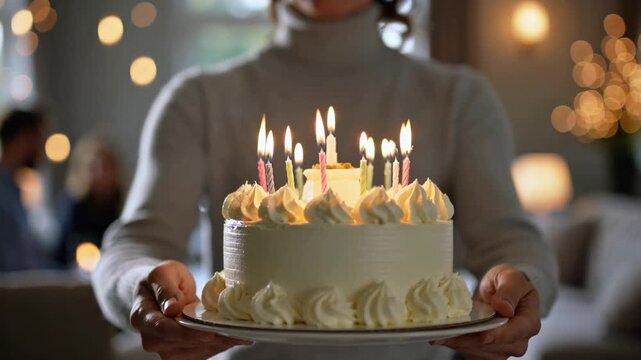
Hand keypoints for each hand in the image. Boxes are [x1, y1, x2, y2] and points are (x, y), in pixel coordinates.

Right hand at [130, 260, 251, 358]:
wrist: (161, 291)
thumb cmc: (161, 280)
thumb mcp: (162, 273)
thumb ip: (166, 289)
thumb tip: (172, 308)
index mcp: (142, 317)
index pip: (163, 329)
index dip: (186, 333)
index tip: (208, 332)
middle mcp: (151, 338)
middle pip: (182, 344)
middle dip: (210, 339)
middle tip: (235, 332)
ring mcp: (166, 348)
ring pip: (195, 352)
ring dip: (219, 344)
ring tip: (241, 334)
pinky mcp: (182, 351)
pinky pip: (202, 352)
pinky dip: (220, 345)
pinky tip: (235, 337)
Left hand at [431, 264, 540, 358]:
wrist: (501, 289)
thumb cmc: (508, 282)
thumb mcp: (510, 277)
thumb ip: (509, 290)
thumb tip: (505, 308)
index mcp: (529, 322)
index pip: (515, 333)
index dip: (498, 335)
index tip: (482, 334)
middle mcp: (519, 340)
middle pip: (495, 346)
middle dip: (471, 341)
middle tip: (448, 334)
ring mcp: (504, 348)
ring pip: (482, 352)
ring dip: (461, 345)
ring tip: (441, 336)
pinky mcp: (490, 351)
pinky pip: (474, 354)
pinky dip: (459, 346)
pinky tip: (445, 338)